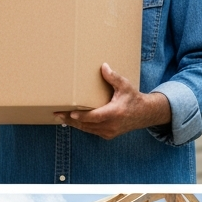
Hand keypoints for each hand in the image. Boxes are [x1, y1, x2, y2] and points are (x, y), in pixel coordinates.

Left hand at [54, 64, 169, 139]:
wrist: (145, 114)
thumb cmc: (133, 98)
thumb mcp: (125, 86)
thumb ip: (113, 77)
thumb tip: (103, 66)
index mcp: (115, 113)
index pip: (95, 116)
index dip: (82, 116)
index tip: (70, 113)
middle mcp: (111, 125)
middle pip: (87, 124)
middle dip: (71, 119)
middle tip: (57, 113)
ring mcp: (109, 132)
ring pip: (87, 129)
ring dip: (73, 123)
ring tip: (59, 116)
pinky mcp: (107, 135)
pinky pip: (91, 131)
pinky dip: (81, 126)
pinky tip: (71, 121)